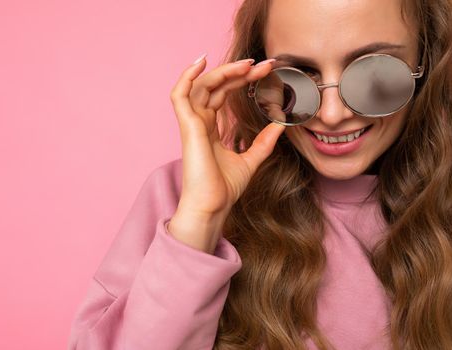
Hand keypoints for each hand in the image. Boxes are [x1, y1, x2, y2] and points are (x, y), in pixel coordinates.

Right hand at [167, 55, 284, 252]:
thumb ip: (263, 142)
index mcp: (210, 129)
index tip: (265, 73)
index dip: (242, 80)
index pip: (224, 94)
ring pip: (201, 86)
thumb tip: (280, 125)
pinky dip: (186, 76)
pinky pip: (180, 95)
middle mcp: (199, 122)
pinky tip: (201, 61)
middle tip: (264, 64)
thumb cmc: (224, 189)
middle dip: (239, 72)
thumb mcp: (250, 160)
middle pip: (215, 86)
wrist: (212, 206)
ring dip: (222, 71)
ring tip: (246, 64)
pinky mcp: (188, 127)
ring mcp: (192, 124)